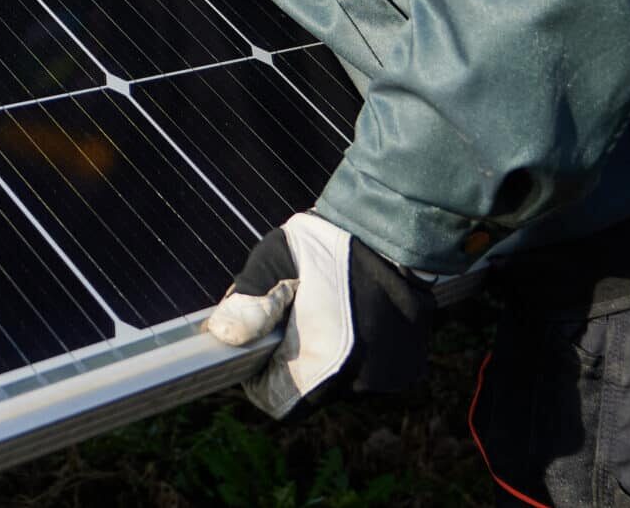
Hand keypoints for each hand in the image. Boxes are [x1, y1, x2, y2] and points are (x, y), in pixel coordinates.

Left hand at [206, 211, 433, 418]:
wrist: (401, 227)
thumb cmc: (333, 240)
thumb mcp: (279, 259)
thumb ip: (248, 300)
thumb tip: (222, 336)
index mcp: (322, 361)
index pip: (277, 401)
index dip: (261, 376)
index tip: (263, 344)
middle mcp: (358, 382)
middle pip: (310, 388)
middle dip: (298, 356)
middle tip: (301, 311)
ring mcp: (386, 379)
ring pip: (341, 380)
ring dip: (332, 353)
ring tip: (333, 305)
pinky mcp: (407, 370)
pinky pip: (370, 370)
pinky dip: (362, 349)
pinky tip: (360, 311)